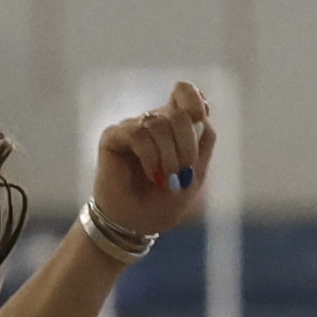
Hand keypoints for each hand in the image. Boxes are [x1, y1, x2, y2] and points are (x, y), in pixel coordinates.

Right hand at [92, 83, 214, 248]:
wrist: (135, 225)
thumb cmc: (163, 201)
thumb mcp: (195, 173)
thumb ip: (203, 141)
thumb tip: (202, 115)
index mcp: (174, 127)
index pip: (184, 92)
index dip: (193, 98)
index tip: (200, 116)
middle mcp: (152, 122)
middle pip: (178, 113)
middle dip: (187, 146)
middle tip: (183, 173)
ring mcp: (132, 127)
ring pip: (158, 123)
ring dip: (169, 156)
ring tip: (166, 180)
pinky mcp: (113, 137)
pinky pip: (138, 133)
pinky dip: (151, 157)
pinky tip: (152, 174)